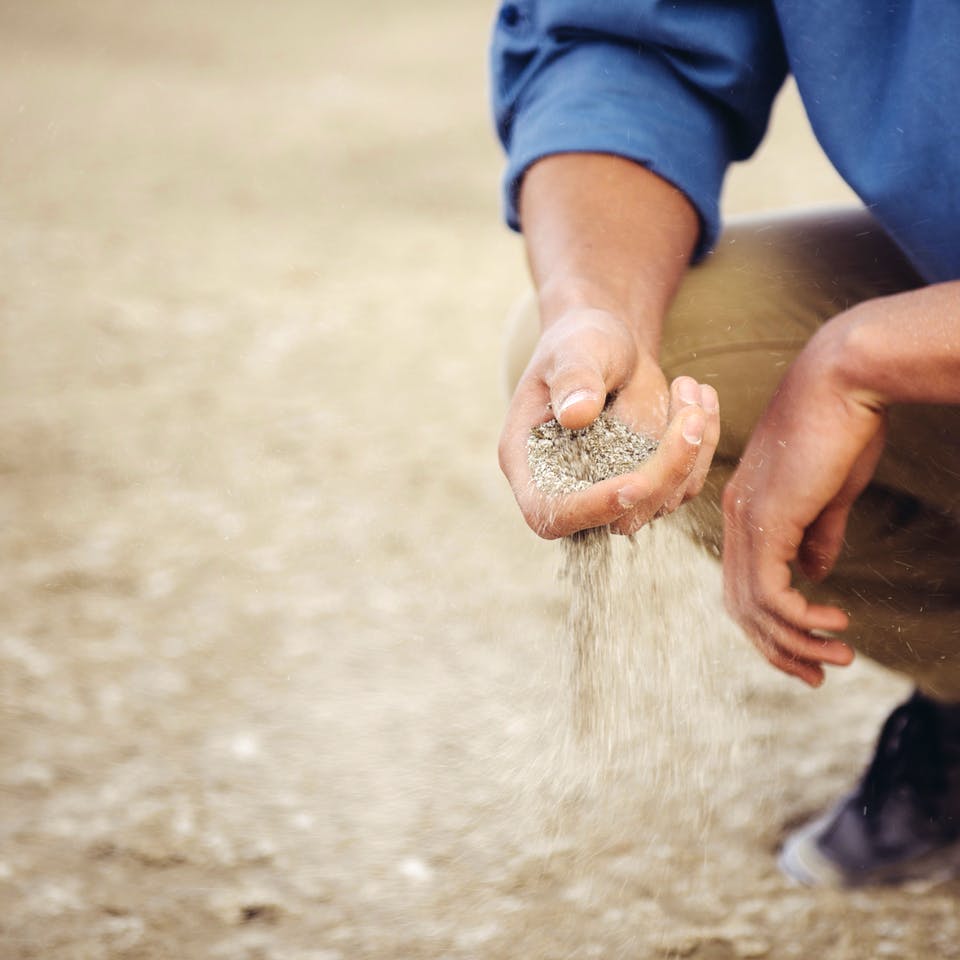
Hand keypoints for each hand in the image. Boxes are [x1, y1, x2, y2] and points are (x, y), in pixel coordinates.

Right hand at [499, 306, 719, 537]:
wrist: (608, 344)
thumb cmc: (579, 343)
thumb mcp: (572, 350)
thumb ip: (573, 379)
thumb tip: (578, 414)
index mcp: (529, 463)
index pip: (549, 512)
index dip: (589, 509)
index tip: (634, 484)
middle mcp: (568, 487)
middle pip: (617, 515)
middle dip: (663, 472)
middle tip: (691, 413)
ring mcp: (612, 490)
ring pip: (661, 503)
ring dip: (691, 451)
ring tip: (690, 386)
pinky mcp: (650, 483)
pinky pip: (686, 483)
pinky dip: (703, 444)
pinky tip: (700, 397)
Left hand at [722, 317, 887, 685]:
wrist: (843, 379)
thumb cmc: (841, 427)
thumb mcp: (829, 492)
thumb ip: (816, 534)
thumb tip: (815, 574)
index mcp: (746, 511)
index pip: (744, 582)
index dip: (771, 623)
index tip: (807, 650)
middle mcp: (736, 519)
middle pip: (740, 605)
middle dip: (777, 647)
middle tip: (816, 676)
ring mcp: (746, 520)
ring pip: (754, 606)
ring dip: (796, 641)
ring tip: (837, 659)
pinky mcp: (767, 520)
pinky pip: (771, 591)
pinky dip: (800, 618)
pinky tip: (835, 622)